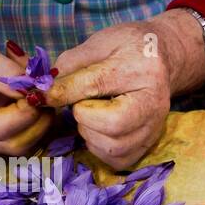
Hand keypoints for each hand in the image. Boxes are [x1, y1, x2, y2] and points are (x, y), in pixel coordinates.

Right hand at [0, 0, 50, 153]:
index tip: (41, 91)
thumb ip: (5, 74)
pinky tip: (28, 83)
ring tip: (37, 83)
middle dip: (38, 121)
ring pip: (20, 139)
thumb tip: (36, 92)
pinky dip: (31, 109)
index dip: (27, 114)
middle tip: (48, 92)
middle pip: (12, 144)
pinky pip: (17, 125)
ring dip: (38, 116)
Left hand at [45, 11, 204, 170]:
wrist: (164, 59)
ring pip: (113, 148)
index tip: (40, 95)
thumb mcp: (99, 43)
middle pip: (111, 125)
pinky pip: (119, 160)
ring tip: (92, 115)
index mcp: (140, 70)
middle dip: (84, 116)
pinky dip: (101, 148)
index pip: (95, 85)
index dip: (63, 92)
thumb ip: (71, 65)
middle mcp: (153, 103)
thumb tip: (44, 92)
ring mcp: (154, 127)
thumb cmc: (127, 48)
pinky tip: (100, 130)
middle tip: (82, 103)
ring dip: (90, 134)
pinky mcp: (150, 143)